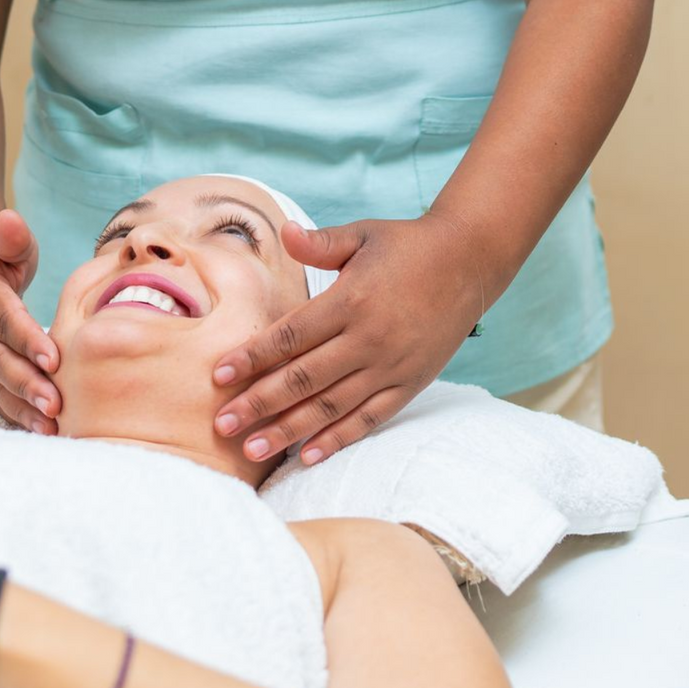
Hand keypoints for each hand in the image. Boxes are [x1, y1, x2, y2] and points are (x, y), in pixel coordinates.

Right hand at [0, 207, 60, 433]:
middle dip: (27, 384)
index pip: (4, 318)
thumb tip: (9, 220)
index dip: (27, 339)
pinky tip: (40, 429)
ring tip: (51, 426)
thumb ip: (10, 235)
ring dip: (21, 407)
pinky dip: (14, 413)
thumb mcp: (5, 237)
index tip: (54, 357)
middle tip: (57, 404)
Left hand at [210, 216, 484, 465]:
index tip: (219, 375)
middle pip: (304, 378)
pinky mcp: (410, 383)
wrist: (469, 261)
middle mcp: (370, 338)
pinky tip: (308, 455)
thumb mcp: (362, 235)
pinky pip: (369, 418)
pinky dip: (338, 439)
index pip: (292, 336)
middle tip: (223, 426)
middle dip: (260, 404)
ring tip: (253, 450)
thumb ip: (320, 243)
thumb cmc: (407, 245)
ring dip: (290, 430)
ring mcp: (391, 365)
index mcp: (352, 299)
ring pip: (332, 406)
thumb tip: (283, 232)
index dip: (253, 357)